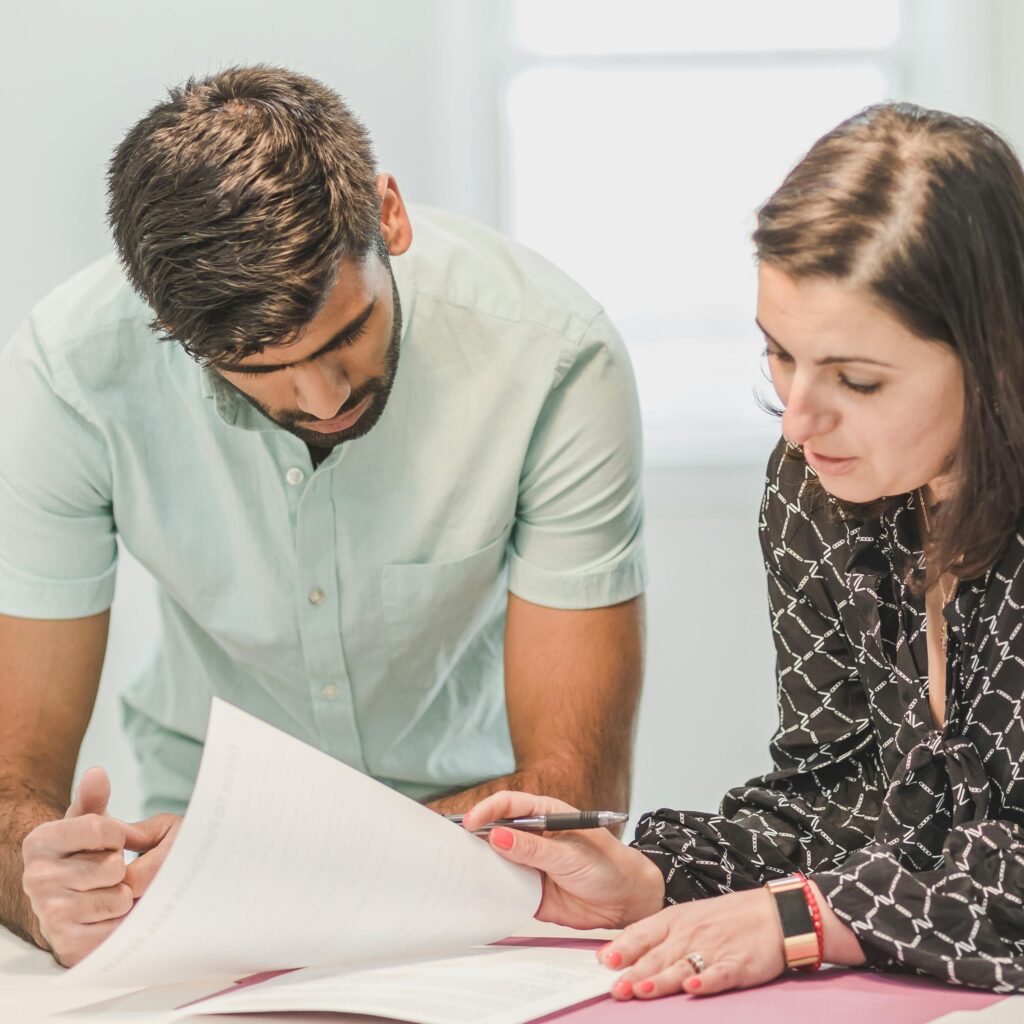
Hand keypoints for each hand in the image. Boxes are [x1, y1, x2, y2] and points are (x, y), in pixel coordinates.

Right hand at [21, 767, 182, 965]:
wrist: (63, 902)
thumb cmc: (80, 856)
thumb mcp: (84, 822)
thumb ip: (93, 798)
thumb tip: (97, 775)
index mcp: (40, 843)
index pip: (101, 828)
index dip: (118, 834)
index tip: (112, 840)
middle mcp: (37, 879)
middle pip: (113, 866)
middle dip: (120, 867)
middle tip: (105, 872)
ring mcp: (49, 913)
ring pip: (118, 897)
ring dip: (122, 895)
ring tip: (105, 893)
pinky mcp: (67, 944)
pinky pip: (115, 929)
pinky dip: (120, 922)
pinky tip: (106, 917)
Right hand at [461, 790, 663, 929]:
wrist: (626, 901)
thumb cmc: (608, 866)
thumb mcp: (570, 855)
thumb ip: (534, 848)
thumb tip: (498, 836)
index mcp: (544, 815)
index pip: (508, 805)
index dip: (487, 810)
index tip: (472, 822)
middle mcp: (532, 837)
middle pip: (495, 829)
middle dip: (473, 834)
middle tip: (453, 844)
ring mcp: (529, 863)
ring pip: (495, 859)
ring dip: (479, 862)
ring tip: (457, 867)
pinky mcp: (528, 890)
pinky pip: (503, 888)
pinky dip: (489, 889)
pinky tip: (477, 890)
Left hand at [596, 887, 786, 998]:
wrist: (773, 914)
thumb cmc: (726, 918)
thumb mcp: (687, 917)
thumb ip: (655, 935)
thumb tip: (617, 952)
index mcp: (675, 919)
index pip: (643, 933)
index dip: (622, 948)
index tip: (603, 962)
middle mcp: (690, 933)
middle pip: (658, 956)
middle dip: (634, 973)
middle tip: (615, 988)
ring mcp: (713, 949)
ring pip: (681, 967)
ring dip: (661, 979)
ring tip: (642, 990)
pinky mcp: (737, 964)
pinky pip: (718, 974)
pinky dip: (706, 981)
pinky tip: (693, 988)